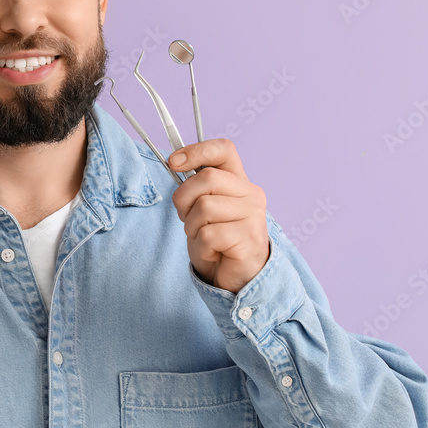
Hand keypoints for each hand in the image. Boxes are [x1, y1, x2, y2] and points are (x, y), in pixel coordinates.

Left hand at [168, 139, 269, 293]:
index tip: (173, 162)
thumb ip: (195, 185)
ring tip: (205, 239)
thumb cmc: (216, 240)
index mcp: (239, 181)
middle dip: (185, 200)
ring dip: (193, 228)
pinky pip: (208, 234)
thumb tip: (174, 160)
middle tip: (189, 219)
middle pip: (206, 178)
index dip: (196, 151)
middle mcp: (251, 193)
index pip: (223, 149)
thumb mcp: (201, 207)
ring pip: (205, 207)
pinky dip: (201, 247)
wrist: (235, 278)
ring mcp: (254, 215)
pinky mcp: (250, 238)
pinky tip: (213, 252)